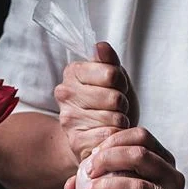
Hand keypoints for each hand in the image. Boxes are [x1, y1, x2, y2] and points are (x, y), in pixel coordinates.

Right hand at [54, 41, 137, 162]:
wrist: (97, 136)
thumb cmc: (108, 105)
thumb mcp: (114, 79)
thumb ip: (109, 61)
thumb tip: (101, 47)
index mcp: (73, 72)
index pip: (111, 74)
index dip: (121, 83)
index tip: (116, 88)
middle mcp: (65, 94)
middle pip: (113, 98)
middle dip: (122, 104)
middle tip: (116, 109)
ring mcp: (68, 119)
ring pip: (113, 118)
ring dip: (121, 122)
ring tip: (113, 122)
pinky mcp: (76, 141)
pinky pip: (108, 136)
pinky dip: (116, 137)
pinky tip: (110, 136)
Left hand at [65, 127, 185, 188]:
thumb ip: (101, 182)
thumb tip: (68, 186)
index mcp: (164, 161)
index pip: (141, 137)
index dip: (114, 141)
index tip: (93, 156)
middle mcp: (171, 178)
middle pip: (140, 155)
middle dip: (108, 160)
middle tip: (89, 172)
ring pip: (139, 186)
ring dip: (109, 186)